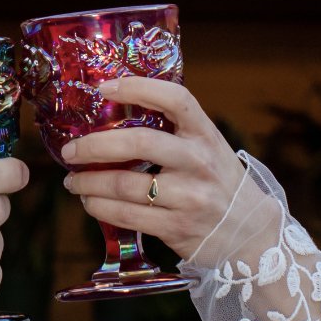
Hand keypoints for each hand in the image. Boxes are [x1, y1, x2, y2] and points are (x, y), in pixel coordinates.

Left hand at [61, 77, 246, 259]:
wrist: (250, 233)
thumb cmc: (218, 182)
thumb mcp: (207, 147)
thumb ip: (173, 130)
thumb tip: (113, 110)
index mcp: (206, 134)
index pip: (175, 99)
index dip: (138, 88)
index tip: (104, 87)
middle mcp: (199, 162)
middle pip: (139, 143)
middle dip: (93, 145)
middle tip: (69, 149)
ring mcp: (189, 196)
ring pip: (124, 185)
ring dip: (88, 182)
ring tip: (73, 180)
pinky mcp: (177, 227)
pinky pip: (126, 215)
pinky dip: (99, 207)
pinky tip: (90, 201)